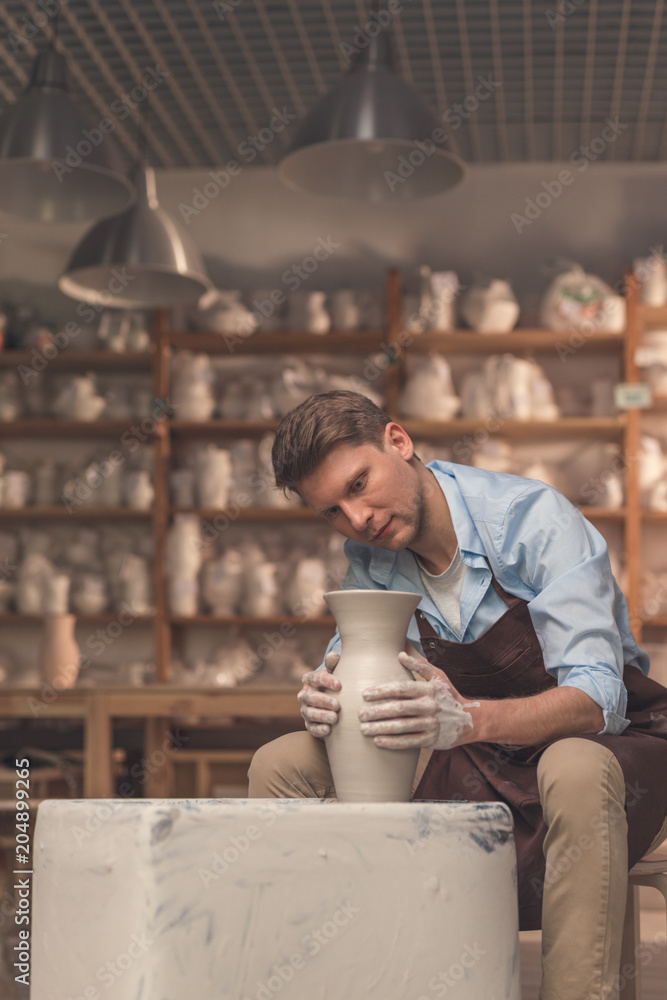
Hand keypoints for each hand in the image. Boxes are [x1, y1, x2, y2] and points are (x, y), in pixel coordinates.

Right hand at [297, 651, 340, 738]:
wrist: (334, 705)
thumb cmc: (336, 686)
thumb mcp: (336, 674)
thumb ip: (334, 665)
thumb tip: (334, 655)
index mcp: (310, 680)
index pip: (314, 677)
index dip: (325, 680)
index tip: (339, 685)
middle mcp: (305, 695)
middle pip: (310, 697)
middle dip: (323, 701)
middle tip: (337, 705)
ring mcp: (305, 710)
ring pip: (309, 713)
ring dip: (321, 716)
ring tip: (335, 718)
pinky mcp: (309, 724)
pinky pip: (310, 728)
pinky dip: (319, 729)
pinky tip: (328, 729)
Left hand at [358, 652, 477, 749]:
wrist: (469, 720)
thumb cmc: (449, 696)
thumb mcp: (438, 677)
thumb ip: (419, 665)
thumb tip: (400, 654)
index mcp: (428, 689)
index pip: (401, 689)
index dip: (382, 691)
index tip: (364, 695)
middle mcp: (430, 706)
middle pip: (398, 708)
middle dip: (376, 711)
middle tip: (359, 714)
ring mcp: (431, 724)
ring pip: (401, 727)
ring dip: (380, 728)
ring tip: (363, 729)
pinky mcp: (431, 740)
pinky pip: (408, 742)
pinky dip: (392, 742)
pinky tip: (378, 741)